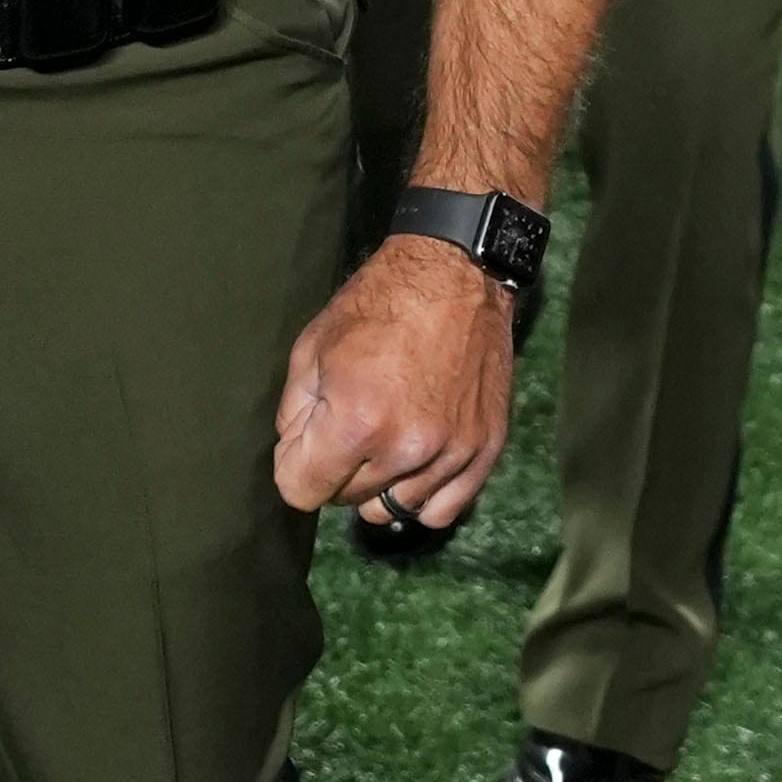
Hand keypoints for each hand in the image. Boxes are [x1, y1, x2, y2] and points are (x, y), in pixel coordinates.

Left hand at [275, 233, 514, 528]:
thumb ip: (294, 414)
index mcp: (355, 421)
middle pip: (347, 501)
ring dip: (381, 481)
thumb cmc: (379, 303)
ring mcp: (452, 451)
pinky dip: (424, 494)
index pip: (301, 492)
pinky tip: (418, 462)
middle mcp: (406, 447)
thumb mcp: (312, 347)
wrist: (458, 272)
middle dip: (339, 469)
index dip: (295, 464)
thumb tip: (298, 454)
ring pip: (393, 509)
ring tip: (387, 435)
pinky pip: (443, 510)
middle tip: (352, 422)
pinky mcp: (486, 448)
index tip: (307, 437)